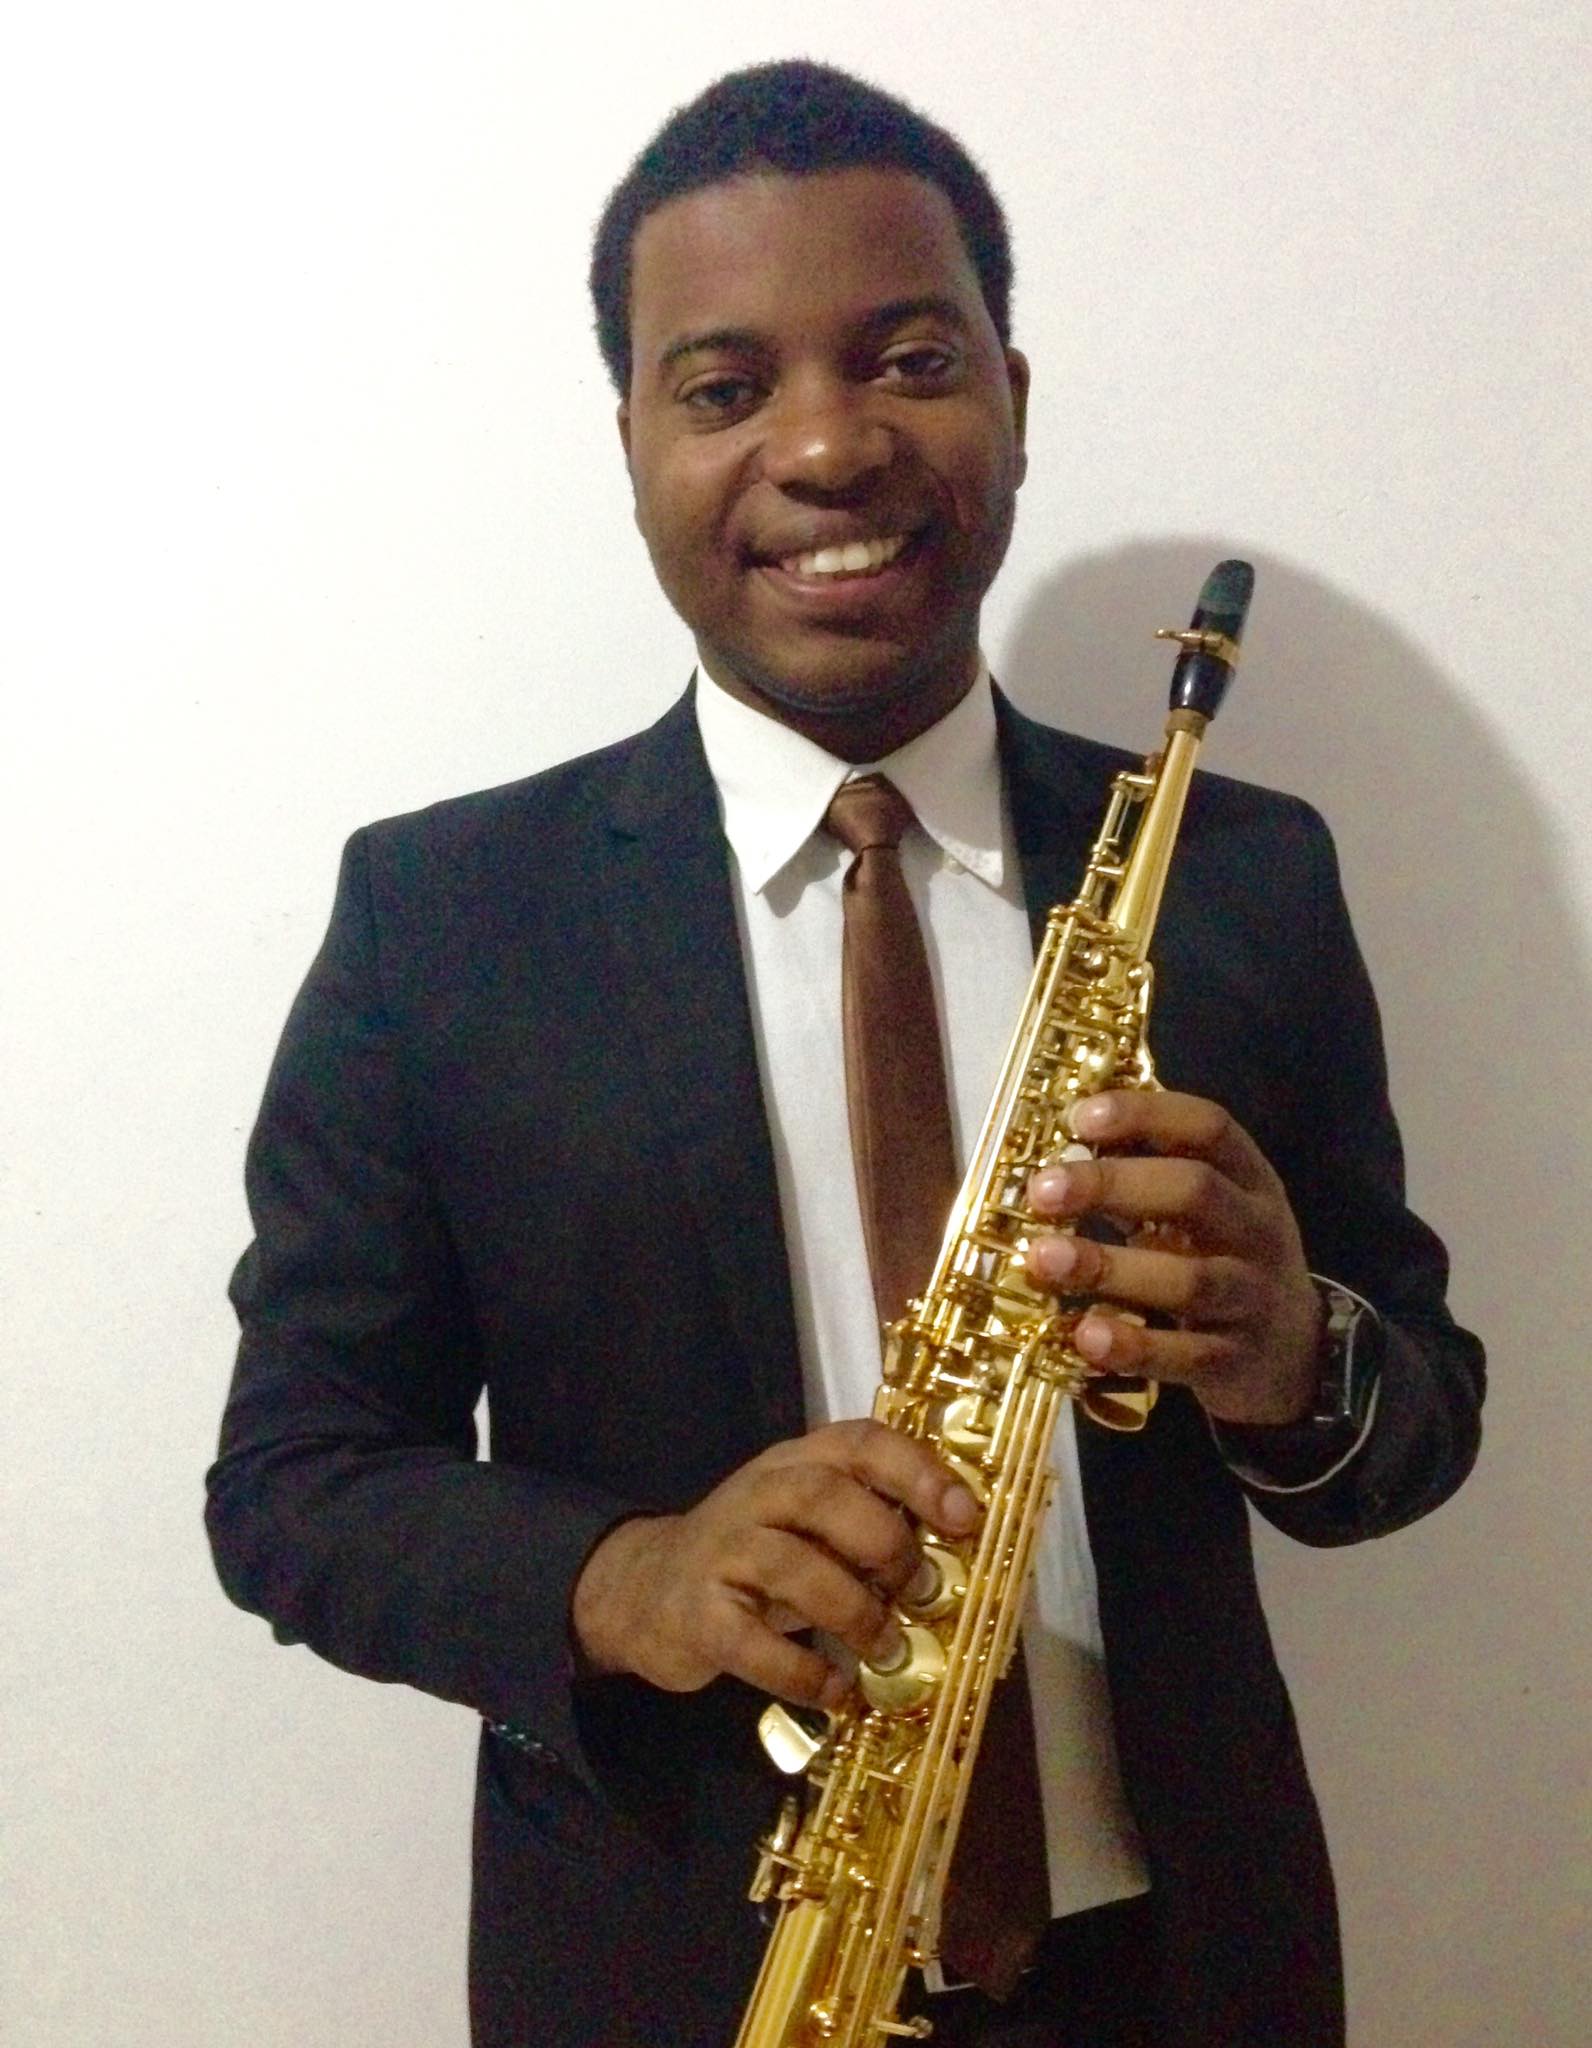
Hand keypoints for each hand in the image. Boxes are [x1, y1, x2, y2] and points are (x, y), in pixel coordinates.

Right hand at [570, 1420, 980, 1707]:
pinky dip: (803, 1673)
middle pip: (824, 1495)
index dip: (918, 1472)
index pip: (860, 1442)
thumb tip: (956, 1561)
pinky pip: (752, 1644)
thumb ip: (865, 1527)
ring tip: (886, 1650)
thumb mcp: (806, 1524)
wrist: (646, 1590)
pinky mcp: (697, 1615)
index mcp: (796, 1463)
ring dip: (854, 1612)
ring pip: (792, 1566)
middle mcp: (757, 1494)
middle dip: (886, 1544)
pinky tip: (834, 1690)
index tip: (966, 1516)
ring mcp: (722, 1552)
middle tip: (921, 1591)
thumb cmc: (754, 1557)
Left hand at [1023, 1089, 1322, 1427]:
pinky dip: (1133, 1345)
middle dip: (1113, 1185)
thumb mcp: (1207, 1211)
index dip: (1144, 1114)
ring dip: (1110, 1267)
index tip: (1079, 1117)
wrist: (1295, 1353)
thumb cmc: (1226, 1261)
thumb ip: (1145, 1178)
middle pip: (1195, 1192)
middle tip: (1043, 1191)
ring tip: (1045, 1259)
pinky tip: (1085, 1336)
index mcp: (1250, 1179)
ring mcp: (1252, 1298)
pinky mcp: (1237, 1362)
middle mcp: (1258, 1231)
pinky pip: (1185, 1354)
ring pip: (1190, 1279)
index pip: (1208, 1127)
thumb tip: (1060, 1153)